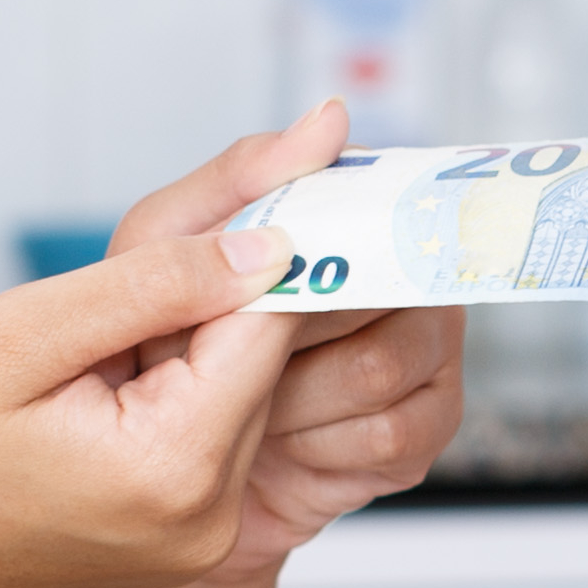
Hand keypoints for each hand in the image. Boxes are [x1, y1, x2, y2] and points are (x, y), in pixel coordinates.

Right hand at [0, 229, 304, 587]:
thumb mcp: (16, 336)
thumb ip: (153, 284)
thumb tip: (271, 242)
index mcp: (174, 469)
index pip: (271, 319)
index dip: (279, 228)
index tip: (298, 151)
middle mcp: (207, 517)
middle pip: (262, 355)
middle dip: (227, 277)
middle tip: (165, 227)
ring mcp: (195, 534)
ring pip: (236, 385)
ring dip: (192, 325)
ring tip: (99, 314)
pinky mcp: (176, 531)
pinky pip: (205, 421)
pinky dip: (173, 369)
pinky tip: (106, 355)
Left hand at [102, 103, 466, 584]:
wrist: (161, 474)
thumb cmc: (162, 340)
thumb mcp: (168, 239)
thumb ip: (243, 176)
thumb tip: (334, 114)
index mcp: (358, 225)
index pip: (382, 205)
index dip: (333, 235)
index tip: (274, 272)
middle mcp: (409, 285)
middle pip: (386, 289)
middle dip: (289, 330)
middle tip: (231, 352)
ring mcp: (426, 363)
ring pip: (382, 365)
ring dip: (294, 395)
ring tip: (248, 405)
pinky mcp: (420, 437)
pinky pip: (386, 435)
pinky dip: (317, 447)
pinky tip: (280, 446)